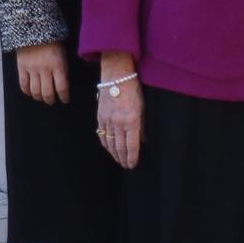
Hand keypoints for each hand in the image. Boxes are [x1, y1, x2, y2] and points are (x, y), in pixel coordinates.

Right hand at [15, 42, 70, 105]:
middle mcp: (45, 70)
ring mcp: (32, 69)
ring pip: (35, 91)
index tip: (65, 100)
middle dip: (51, 100)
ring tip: (42, 98)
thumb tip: (64, 83)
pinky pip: (23, 84)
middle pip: (47, 92)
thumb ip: (63, 69)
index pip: (62, 87)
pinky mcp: (21, 68)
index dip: (64, 96)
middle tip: (53, 101)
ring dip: (39, 97)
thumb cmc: (53, 42)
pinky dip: (27, 91)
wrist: (34, 30)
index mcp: (58, 65)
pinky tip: (30, 93)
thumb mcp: (63, 54)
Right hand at [96, 54, 142, 169]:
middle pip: (119, 147)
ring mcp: (107, 121)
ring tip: (119, 161)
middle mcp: (118, 123)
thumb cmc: (133, 89)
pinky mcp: (100, 117)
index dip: (132, 157)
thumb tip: (143, 140)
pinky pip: (101, 135)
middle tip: (127, 166)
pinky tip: (108, 149)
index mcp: (132, 121)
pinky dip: (105, 144)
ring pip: (109, 143)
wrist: (116, 76)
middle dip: (123, 158)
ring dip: (114, 154)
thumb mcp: (143, 107)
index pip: (132, 145)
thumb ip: (143, 125)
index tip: (133, 164)